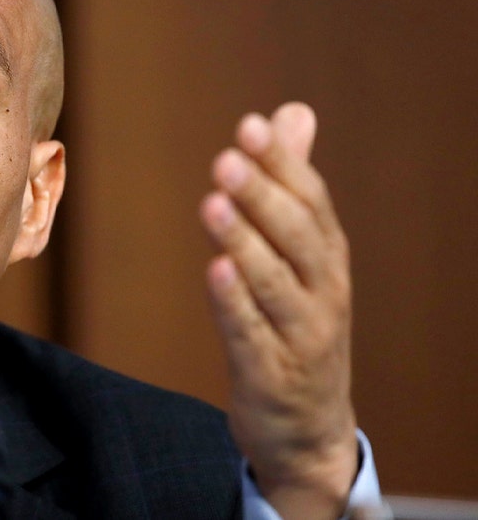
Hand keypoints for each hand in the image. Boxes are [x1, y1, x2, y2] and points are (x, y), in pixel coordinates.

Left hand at [199, 103, 358, 518]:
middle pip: (297, 238)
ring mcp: (299, 337)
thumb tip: (293, 111)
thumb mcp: (303, 256)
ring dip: (245, 243)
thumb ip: (292, 185)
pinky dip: (236, 305)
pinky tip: (216, 272)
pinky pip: (252, 335)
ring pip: (276, 285)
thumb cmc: (298, 325)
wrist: (309, 431)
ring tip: (214, 204)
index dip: (282, 165)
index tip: (251, 126)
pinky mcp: (269, 375)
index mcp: (327, 260)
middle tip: (227, 157)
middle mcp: (322, 294)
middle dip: (263, 195)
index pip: (311, 203)